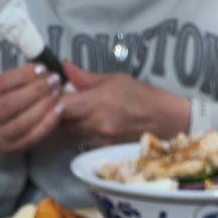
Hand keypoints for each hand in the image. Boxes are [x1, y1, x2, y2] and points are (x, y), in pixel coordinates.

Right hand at [0, 63, 62, 153]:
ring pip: (22, 122)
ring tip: (57, 93)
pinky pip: (31, 137)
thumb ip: (10, 79)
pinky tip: (58, 110)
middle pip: (11, 104)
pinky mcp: (8, 150)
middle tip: (53, 80)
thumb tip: (39, 69)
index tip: (41, 68)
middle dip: (36, 90)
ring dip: (44, 106)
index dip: (22, 75)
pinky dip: (47, 123)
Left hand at [59, 61, 190, 145]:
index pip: (62, 105)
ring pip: (70, 134)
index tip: (53, 92)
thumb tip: (65, 67)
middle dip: (57, 112)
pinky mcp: (104, 150)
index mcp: (98, 102)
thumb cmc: (141, 95)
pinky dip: (80, 133)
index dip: (53, 99)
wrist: (164, 121)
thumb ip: (86, 78)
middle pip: (62, 122)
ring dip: (67, 124)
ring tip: (73, 113)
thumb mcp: (114, 79)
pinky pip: (83, 142)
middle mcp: (97, 124)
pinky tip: (86, 124)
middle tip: (61, 101)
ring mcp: (100, 140)